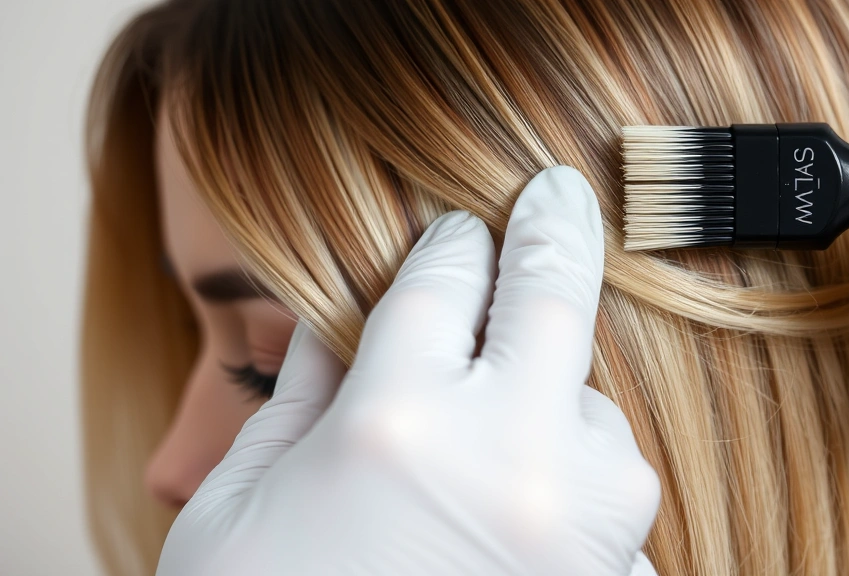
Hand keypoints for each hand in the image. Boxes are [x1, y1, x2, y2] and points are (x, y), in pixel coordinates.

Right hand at [157, 166, 661, 575]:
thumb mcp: (238, 510)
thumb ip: (299, 401)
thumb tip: (338, 324)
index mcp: (395, 426)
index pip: (441, 280)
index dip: (448, 241)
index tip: (458, 227)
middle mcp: (505, 460)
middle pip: (551, 301)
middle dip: (552, 235)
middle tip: (558, 196)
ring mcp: (578, 529)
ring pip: (596, 412)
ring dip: (555, 403)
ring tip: (500, 442)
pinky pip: (607, 503)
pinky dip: (567, 492)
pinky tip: (520, 520)